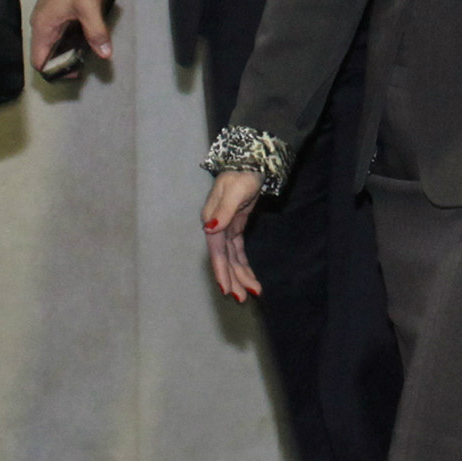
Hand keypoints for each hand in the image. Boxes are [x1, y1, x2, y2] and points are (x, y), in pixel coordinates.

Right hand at [29, 0, 112, 76]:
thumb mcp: (89, 6)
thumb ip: (95, 31)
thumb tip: (105, 54)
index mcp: (43, 27)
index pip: (39, 60)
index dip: (53, 71)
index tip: (72, 74)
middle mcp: (42, 25)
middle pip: (47, 53)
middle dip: (63, 63)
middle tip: (84, 66)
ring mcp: (49, 18)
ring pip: (55, 43)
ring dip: (68, 51)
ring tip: (87, 56)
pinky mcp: (58, 12)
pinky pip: (61, 32)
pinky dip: (71, 40)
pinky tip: (87, 40)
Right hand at [203, 169, 262, 302]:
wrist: (250, 162)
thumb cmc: (242, 174)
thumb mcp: (236, 190)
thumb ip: (224, 210)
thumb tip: (210, 229)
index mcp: (212, 220)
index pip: (216, 251)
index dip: (221, 271)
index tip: (227, 289)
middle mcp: (216, 227)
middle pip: (224, 259)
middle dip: (233, 279)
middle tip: (242, 298)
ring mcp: (225, 228)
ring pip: (232, 258)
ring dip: (240, 276)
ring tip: (251, 293)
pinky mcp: (235, 227)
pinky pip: (238, 251)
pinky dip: (244, 265)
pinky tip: (250, 278)